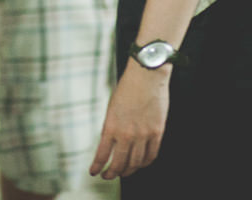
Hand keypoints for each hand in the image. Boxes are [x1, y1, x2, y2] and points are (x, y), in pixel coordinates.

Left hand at [89, 63, 170, 179]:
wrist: (146, 75)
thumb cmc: (127, 88)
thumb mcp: (112, 108)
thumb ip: (111, 127)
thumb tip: (111, 144)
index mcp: (111, 126)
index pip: (102, 154)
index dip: (98, 166)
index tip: (94, 172)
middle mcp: (126, 134)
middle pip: (119, 163)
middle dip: (112, 173)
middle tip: (108, 176)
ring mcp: (143, 134)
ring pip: (135, 162)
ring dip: (128, 170)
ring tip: (124, 172)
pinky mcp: (157, 132)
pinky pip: (151, 155)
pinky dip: (145, 163)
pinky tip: (140, 164)